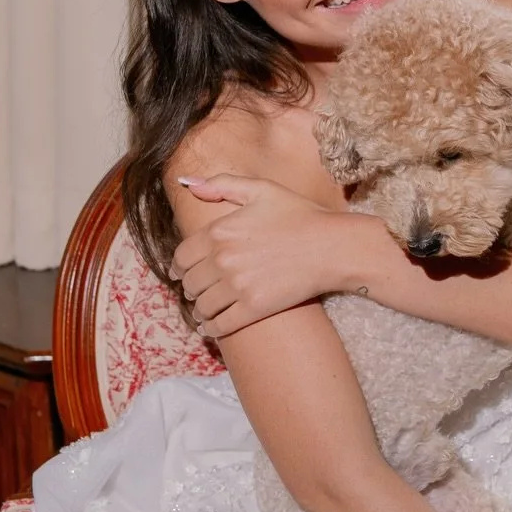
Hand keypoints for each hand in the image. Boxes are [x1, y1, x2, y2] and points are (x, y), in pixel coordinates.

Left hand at [170, 174, 378, 336]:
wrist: (332, 246)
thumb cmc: (300, 214)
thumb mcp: (261, 190)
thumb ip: (221, 185)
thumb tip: (187, 183)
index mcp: (219, 231)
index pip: (181, 256)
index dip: (179, 266)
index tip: (181, 272)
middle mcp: (223, 259)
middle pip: (190, 283)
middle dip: (190, 287)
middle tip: (195, 291)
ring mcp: (238, 286)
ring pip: (202, 305)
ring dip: (199, 309)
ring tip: (203, 310)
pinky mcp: (254, 308)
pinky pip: (220, 324)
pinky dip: (210, 328)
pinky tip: (211, 326)